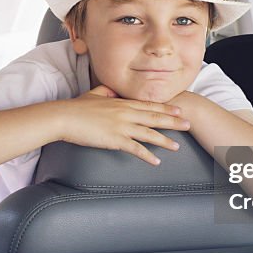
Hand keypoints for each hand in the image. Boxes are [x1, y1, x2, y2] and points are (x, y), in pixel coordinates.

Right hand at [56, 85, 191, 164]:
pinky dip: (147, 155)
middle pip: (154, 117)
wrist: (64, 117)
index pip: (148, 105)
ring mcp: (121, 126)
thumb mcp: (93, 94)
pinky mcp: (114, 139)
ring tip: (177, 146)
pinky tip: (156, 161)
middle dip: (173, 121)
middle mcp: (125, 113)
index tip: (179, 109)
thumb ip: (105, 92)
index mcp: (121, 103)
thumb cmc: (76, 107)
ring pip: (149, 133)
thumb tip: (110, 91)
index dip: (165, 108)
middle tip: (188, 124)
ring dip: (165, 140)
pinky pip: (135, 148)